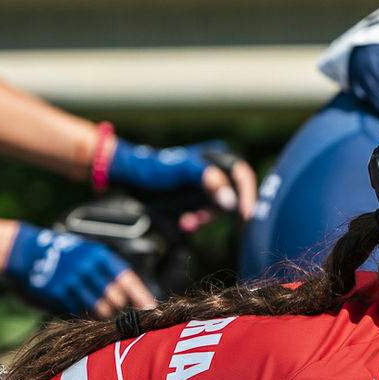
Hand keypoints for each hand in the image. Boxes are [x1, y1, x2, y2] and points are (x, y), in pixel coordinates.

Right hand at [3, 222, 156, 317]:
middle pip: (115, 300)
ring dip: (101, 315)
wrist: (27, 252)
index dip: (141, 297)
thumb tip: (133, 300)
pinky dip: (81, 313)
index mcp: (99, 255)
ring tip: (93, 307)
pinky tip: (74, 303)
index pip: (127, 279)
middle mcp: (88, 267)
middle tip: (114, 312)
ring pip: (99, 309)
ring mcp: (73, 280)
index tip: (152, 310)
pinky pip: (79, 312)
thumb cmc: (64, 257)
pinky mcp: (58, 293)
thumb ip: (107, 275)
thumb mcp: (87, 255)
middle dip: (118, 310)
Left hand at [102, 138, 258, 219]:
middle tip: (202, 220)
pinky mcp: (195, 201)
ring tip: (187, 222)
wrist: (131, 177)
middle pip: (231, 196)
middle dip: (217, 211)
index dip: (247, 194)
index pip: (242, 175)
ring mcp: (205, 188)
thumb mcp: (184, 169)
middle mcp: (215, 172)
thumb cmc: (157, 166)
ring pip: (216, 210)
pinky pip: (204, 216)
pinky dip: (196, 221)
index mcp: (217, 157)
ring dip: (204, 219)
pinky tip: (185, 223)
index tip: (245, 214)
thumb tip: (231, 200)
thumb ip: (209, 179)